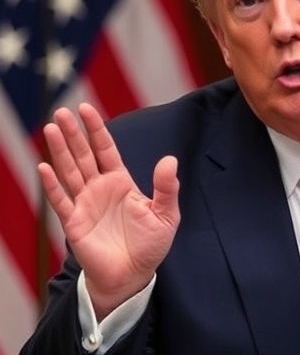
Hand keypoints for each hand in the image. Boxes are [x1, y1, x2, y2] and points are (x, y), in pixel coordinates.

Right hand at [38, 103, 179, 318]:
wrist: (133, 275)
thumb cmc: (150, 245)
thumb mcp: (166, 214)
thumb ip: (167, 187)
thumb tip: (169, 160)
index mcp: (121, 182)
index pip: (105, 149)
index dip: (96, 130)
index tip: (87, 109)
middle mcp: (99, 189)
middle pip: (83, 155)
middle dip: (73, 133)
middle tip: (61, 111)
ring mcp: (85, 204)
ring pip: (69, 171)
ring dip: (60, 151)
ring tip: (50, 128)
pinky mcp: (74, 223)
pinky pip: (61, 200)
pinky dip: (52, 185)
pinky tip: (44, 167)